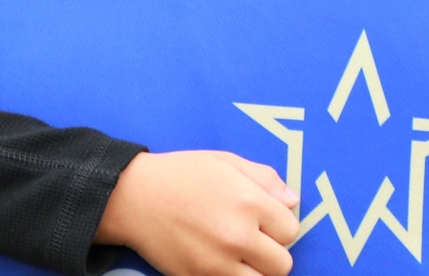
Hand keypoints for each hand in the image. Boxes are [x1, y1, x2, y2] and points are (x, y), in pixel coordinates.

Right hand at [96, 150, 298, 275]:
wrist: (136, 197)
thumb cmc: (182, 174)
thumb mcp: (226, 162)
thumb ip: (264, 178)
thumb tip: (292, 201)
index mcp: (248, 201)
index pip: (291, 229)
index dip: (280, 223)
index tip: (266, 218)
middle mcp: (237, 236)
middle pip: (282, 264)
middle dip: (272, 251)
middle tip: (254, 238)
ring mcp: (217, 264)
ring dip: (256, 270)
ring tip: (240, 253)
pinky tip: (224, 262)